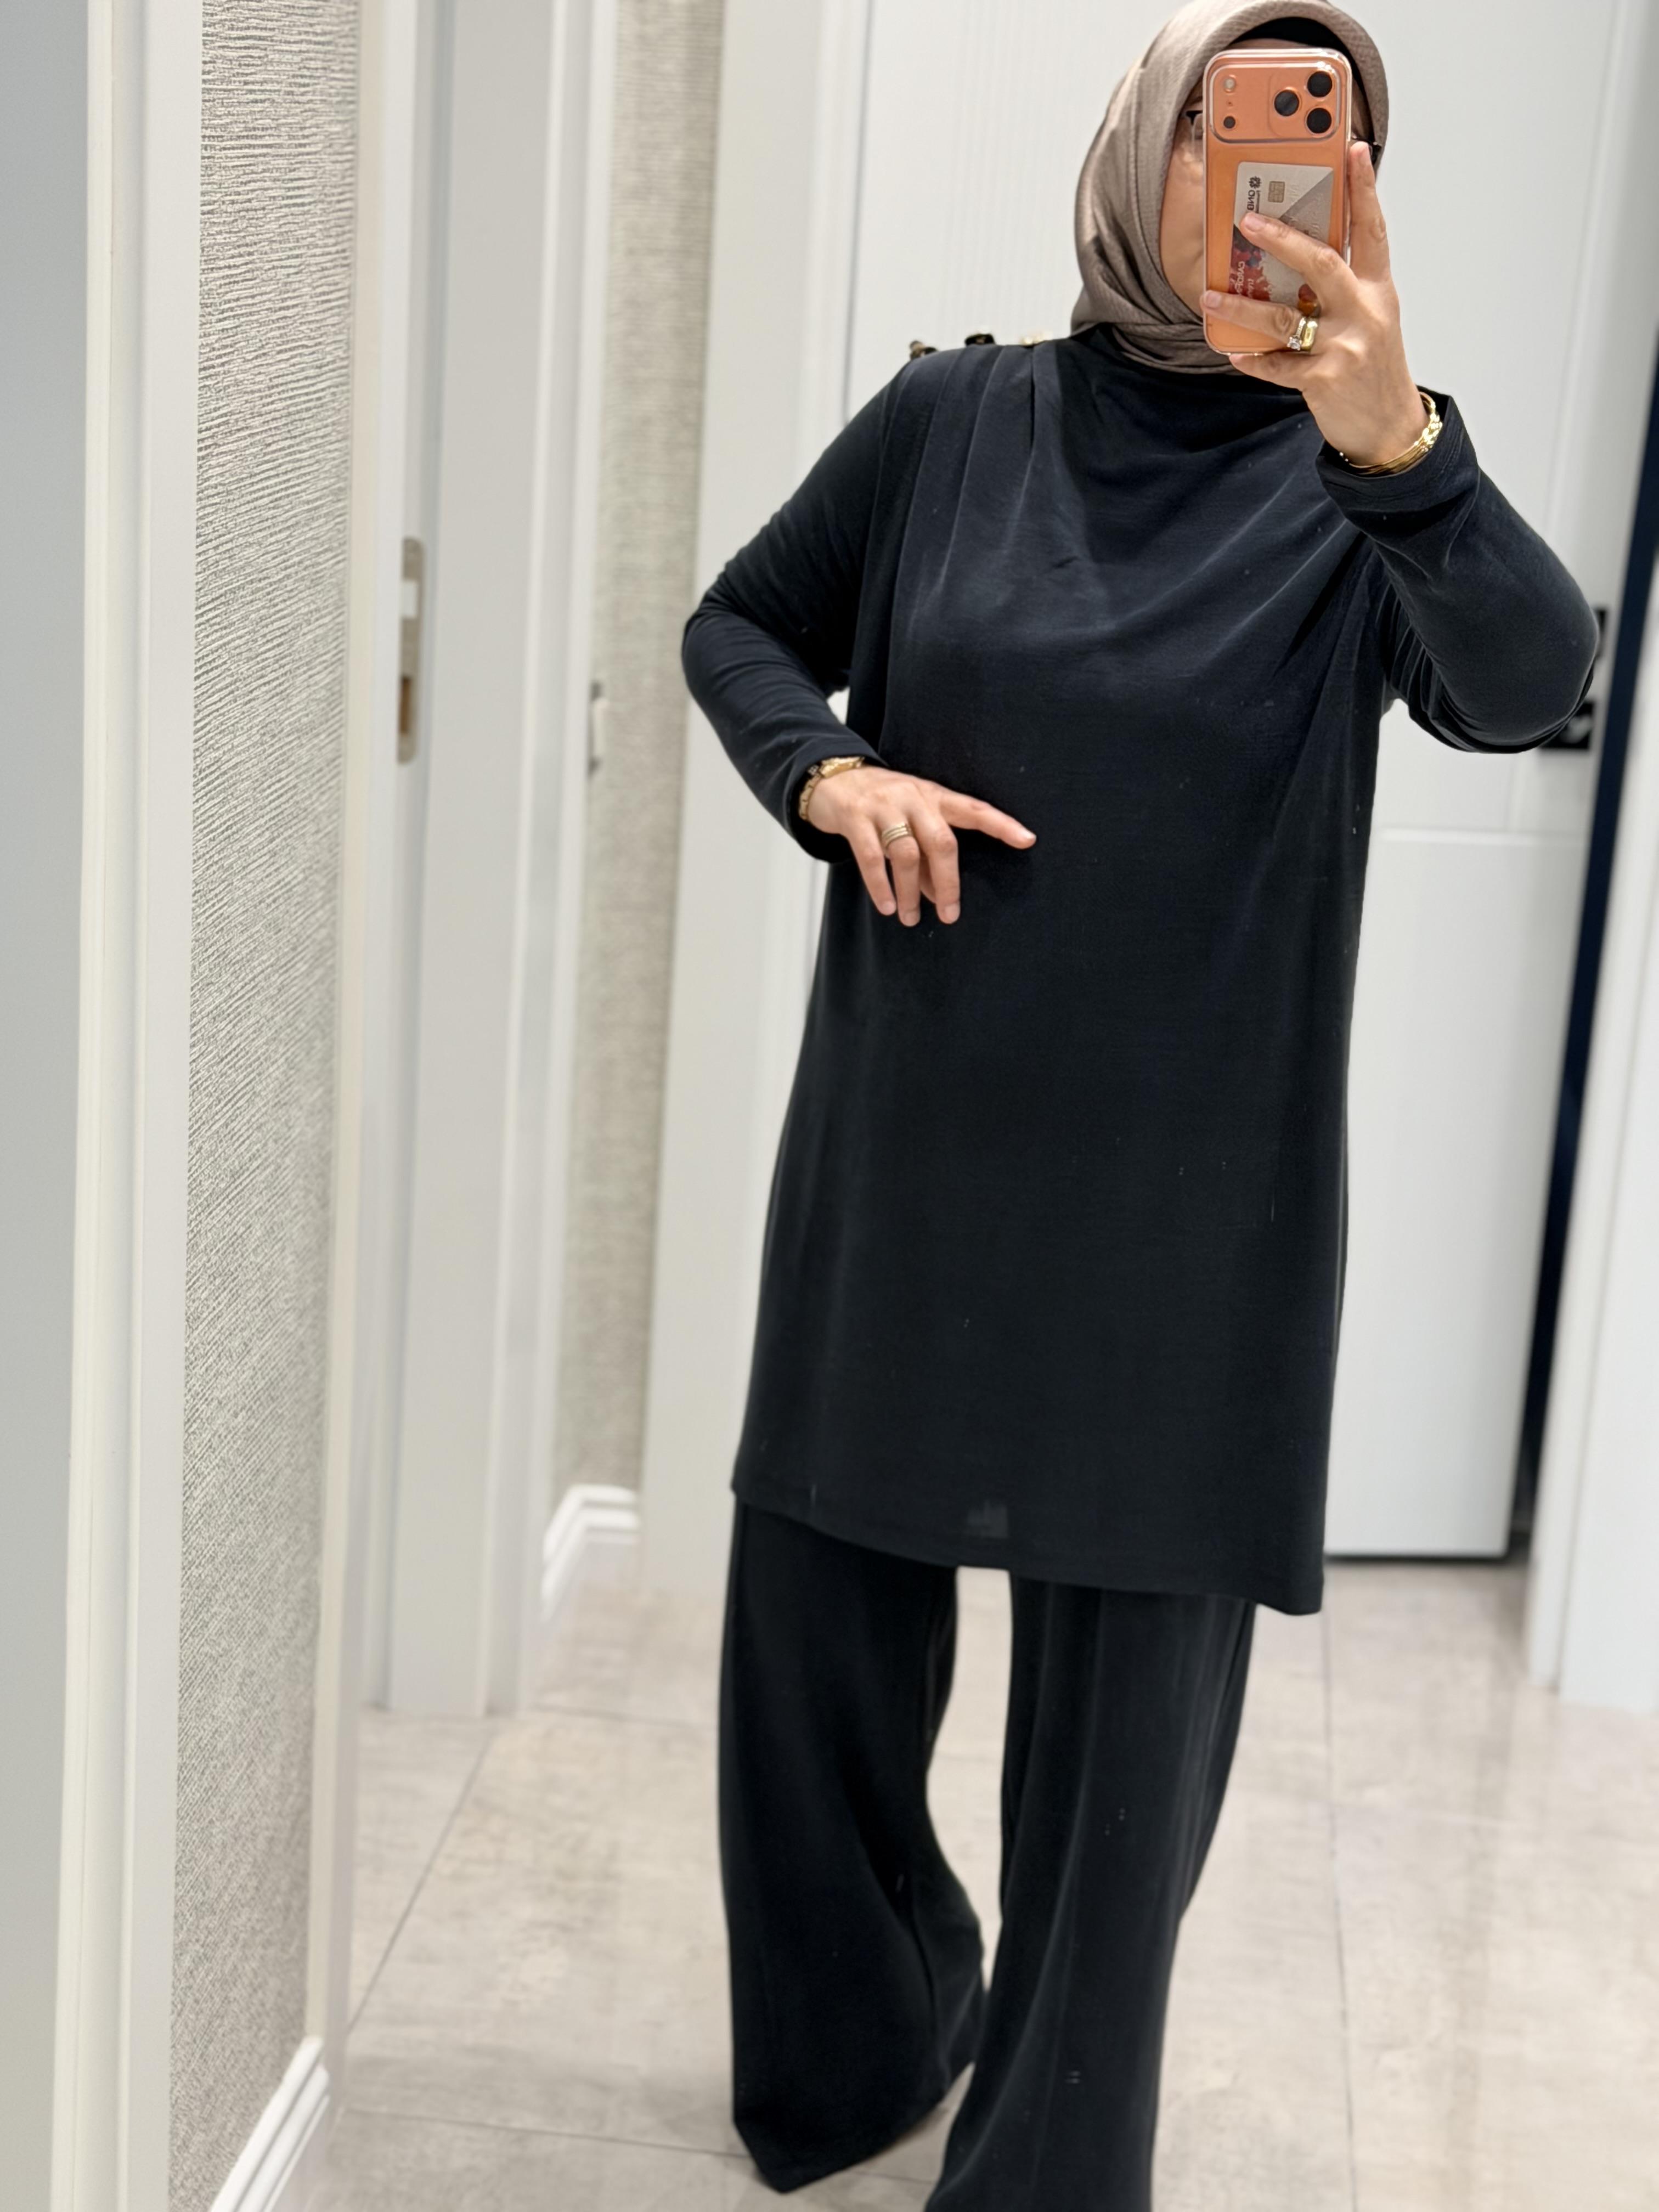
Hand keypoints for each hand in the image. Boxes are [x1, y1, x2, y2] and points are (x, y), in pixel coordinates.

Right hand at [807, 762, 1035, 924]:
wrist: (833, 779)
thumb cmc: (882, 805)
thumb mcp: (912, 819)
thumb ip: (927, 854)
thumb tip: (938, 895)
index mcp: (934, 796)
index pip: (974, 809)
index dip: (1001, 824)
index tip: (1027, 840)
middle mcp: (914, 797)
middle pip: (941, 841)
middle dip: (948, 883)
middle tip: (949, 915)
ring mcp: (884, 805)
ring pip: (906, 854)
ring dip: (910, 891)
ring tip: (910, 918)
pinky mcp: (855, 817)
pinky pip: (872, 857)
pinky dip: (880, 886)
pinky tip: (887, 906)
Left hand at [1202, 141, 1427, 465]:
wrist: (1389, 428)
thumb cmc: (1373, 368)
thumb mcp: (1370, 318)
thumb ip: (1342, 288)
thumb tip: (1294, 258)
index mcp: (1377, 289)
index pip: (1372, 229)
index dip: (1364, 188)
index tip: (1354, 150)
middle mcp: (1364, 312)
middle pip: (1322, 262)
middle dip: (1282, 239)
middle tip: (1247, 220)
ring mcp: (1345, 346)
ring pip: (1285, 318)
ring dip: (1242, 308)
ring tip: (1210, 297)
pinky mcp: (1325, 380)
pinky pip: (1278, 366)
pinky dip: (1253, 360)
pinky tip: (1233, 353)